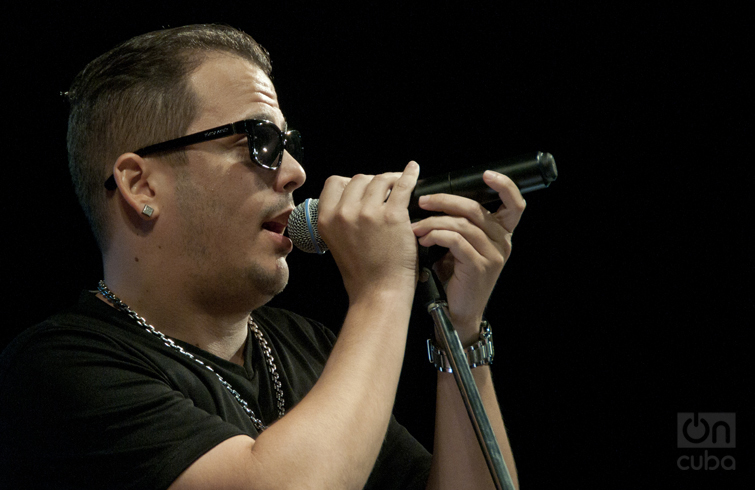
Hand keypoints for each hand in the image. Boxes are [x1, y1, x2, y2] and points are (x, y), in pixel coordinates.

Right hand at [317, 162, 420, 302]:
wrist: (378, 293)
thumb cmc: (362, 273)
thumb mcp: (337, 242)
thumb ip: (341, 218)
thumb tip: (358, 195)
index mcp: (326, 219)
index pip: (335, 183)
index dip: (351, 183)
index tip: (363, 189)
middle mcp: (344, 213)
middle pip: (359, 178)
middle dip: (373, 182)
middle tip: (386, 190)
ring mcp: (368, 213)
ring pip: (380, 179)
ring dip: (391, 180)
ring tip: (400, 187)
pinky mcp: (392, 216)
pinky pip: (403, 185)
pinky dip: (410, 175)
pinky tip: (414, 171)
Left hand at [411, 170, 525, 341]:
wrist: (458, 311)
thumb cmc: (455, 276)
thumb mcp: (461, 245)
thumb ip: (458, 224)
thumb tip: (434, 199)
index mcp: (501, 233)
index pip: (514, 204)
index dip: (505, 185)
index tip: (486, 174)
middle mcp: (502, 242)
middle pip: (476, 208)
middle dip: (445, 200)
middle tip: (423, 201)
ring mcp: (493, 255)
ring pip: (462, 224)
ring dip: (433, 222)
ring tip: (415, 227)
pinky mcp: (479, 267)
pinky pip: (456, 241)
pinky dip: (436, 236)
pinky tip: (423, 239)